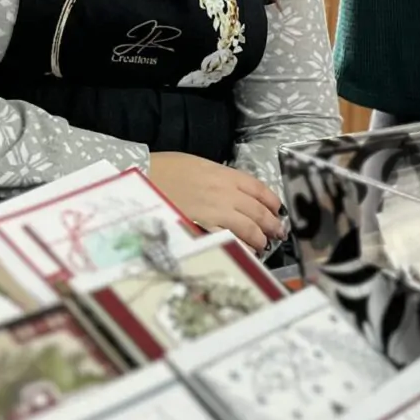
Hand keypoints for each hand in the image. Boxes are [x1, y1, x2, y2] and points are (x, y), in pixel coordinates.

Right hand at [147, 152, 285, 252]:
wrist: (142, 177)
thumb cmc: (164, 170)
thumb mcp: (197, 165)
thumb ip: (218, 178)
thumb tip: (231, 191)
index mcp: (225, 175)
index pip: (259, 189)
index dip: (272, 201)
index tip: (278, 210)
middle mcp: (226, 193)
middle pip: (258, 211)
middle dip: (271, 224)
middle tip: (277, 233)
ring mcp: (216, 212)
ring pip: (249, 228)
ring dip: (259, 238)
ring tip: (263, 245)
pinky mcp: (203, 228)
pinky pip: (229, 241)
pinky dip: (241, 248)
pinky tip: (245, 253)